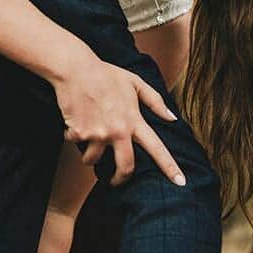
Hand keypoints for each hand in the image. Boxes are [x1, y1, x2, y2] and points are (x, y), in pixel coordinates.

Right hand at [52, 58, 185, 186]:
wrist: (76, 69)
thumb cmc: (105, 73)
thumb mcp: (135, 82)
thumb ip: (155, 101)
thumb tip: (172, 118)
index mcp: (134, 120)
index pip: (157, 149)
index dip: (170, 167)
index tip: (181, 183)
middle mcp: (118, 131)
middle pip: (125, 168)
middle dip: (120, 179)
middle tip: (114, 180)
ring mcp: (98, 134)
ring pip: (93, 159)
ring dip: (88, 153)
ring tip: (86, 137)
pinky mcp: (79, 133)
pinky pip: (74, 143)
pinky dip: (71, 135)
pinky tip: (73, 121)